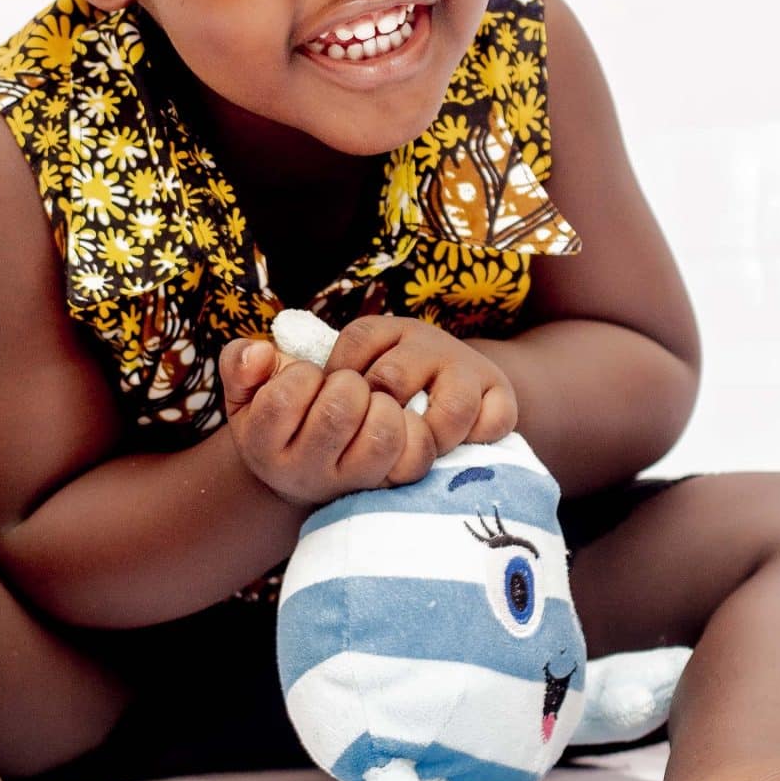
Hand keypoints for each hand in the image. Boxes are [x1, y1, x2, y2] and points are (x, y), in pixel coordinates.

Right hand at [218, 332, 417, 506]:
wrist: (304, 469)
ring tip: (371, 402)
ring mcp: (347, 483)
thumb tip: (260, 352)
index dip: (301, 374)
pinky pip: (412, 458)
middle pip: (338, 413)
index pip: (283, 399)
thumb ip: (240, 362)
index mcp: (263, 445)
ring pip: (381, 436)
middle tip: (343, 386)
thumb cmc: (280, 417)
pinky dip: (412, 430)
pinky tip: (397, 420)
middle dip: (346, 383)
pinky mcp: (385, 486)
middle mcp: (304, 471)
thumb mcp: (247, 391)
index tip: (307, 377)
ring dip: (382, 404)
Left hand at [317, 313, 516, 461]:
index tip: (344, 415)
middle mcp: (424, 340)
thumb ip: (317, 384)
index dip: (345, 388)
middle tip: (376, 443)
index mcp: (383, 330)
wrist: (454, 383)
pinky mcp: (500, 391)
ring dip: (432, 437)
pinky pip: (495, 418)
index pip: (354, 346)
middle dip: (381, 420)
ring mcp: (465, 364)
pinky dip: (479, 437)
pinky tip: (460, 444)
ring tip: (420, 450)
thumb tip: (279, 377)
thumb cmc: (386, 393)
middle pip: (394, 379)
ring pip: (452, 404)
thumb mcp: (351, 376)